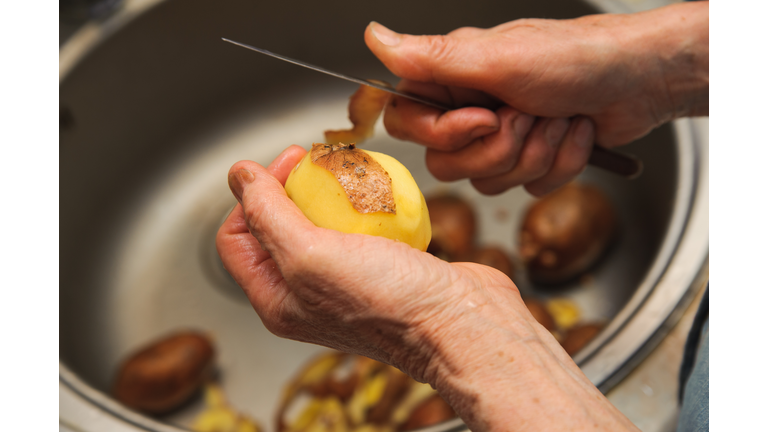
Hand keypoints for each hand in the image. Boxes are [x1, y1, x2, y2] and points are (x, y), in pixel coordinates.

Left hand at [215, 145, 517, 379]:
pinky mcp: (381, 270)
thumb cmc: (387, 302)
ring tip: (350, 173)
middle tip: (316, 161)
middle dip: (291, 187)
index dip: (250, 196)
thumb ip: (266, 214)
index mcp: (276, 300)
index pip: (236, 239)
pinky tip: (381, 194)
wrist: (462, 324)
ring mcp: (345, 283)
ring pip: (322, 224)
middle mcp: (306, 295)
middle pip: (277, 227)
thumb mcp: (309, 254)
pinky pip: (361, 228)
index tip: (285, 166)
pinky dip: (366, 206)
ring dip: (331, 193)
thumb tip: (237, 175)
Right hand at [365, 2, 707, 195]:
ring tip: (559, 118)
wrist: (641, 80)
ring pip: (489, 182)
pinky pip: (528, 189)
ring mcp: (502, 138)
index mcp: (453, 79)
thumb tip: (373, 38)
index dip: (444, 134)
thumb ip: (433, 57)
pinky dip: (560, 163)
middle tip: (528, 115)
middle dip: (499, 149)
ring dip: (536, 153)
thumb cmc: (577, 57)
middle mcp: (471, 109)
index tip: (485, 117)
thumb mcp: (499, 57)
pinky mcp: (530, 160)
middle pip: (448, 164)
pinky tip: (576, 132)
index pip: (406, 123)